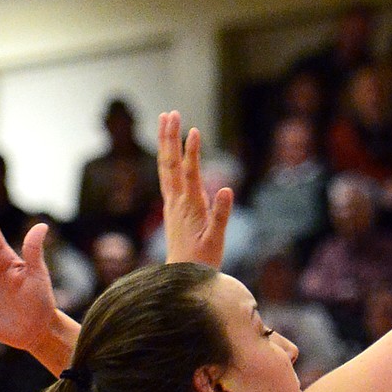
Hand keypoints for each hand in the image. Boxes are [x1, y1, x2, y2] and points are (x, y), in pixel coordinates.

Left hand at [157, 111, 231, 267]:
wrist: (181, 277)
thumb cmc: (202, 262)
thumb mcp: (216, 241)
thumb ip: (221, 215)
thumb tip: (226, 189)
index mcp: (190, 206)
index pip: (190, 173)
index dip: (192, 151)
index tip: (194, 130)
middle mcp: (177, 201)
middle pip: (170, 163)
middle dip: (170, 138)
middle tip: (171, 114)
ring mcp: (172, 203)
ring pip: (165, 167)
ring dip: (165, 143)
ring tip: (165, 121)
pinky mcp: (171, 207)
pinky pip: (166, 177)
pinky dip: (167, 159)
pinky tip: (167, 150)